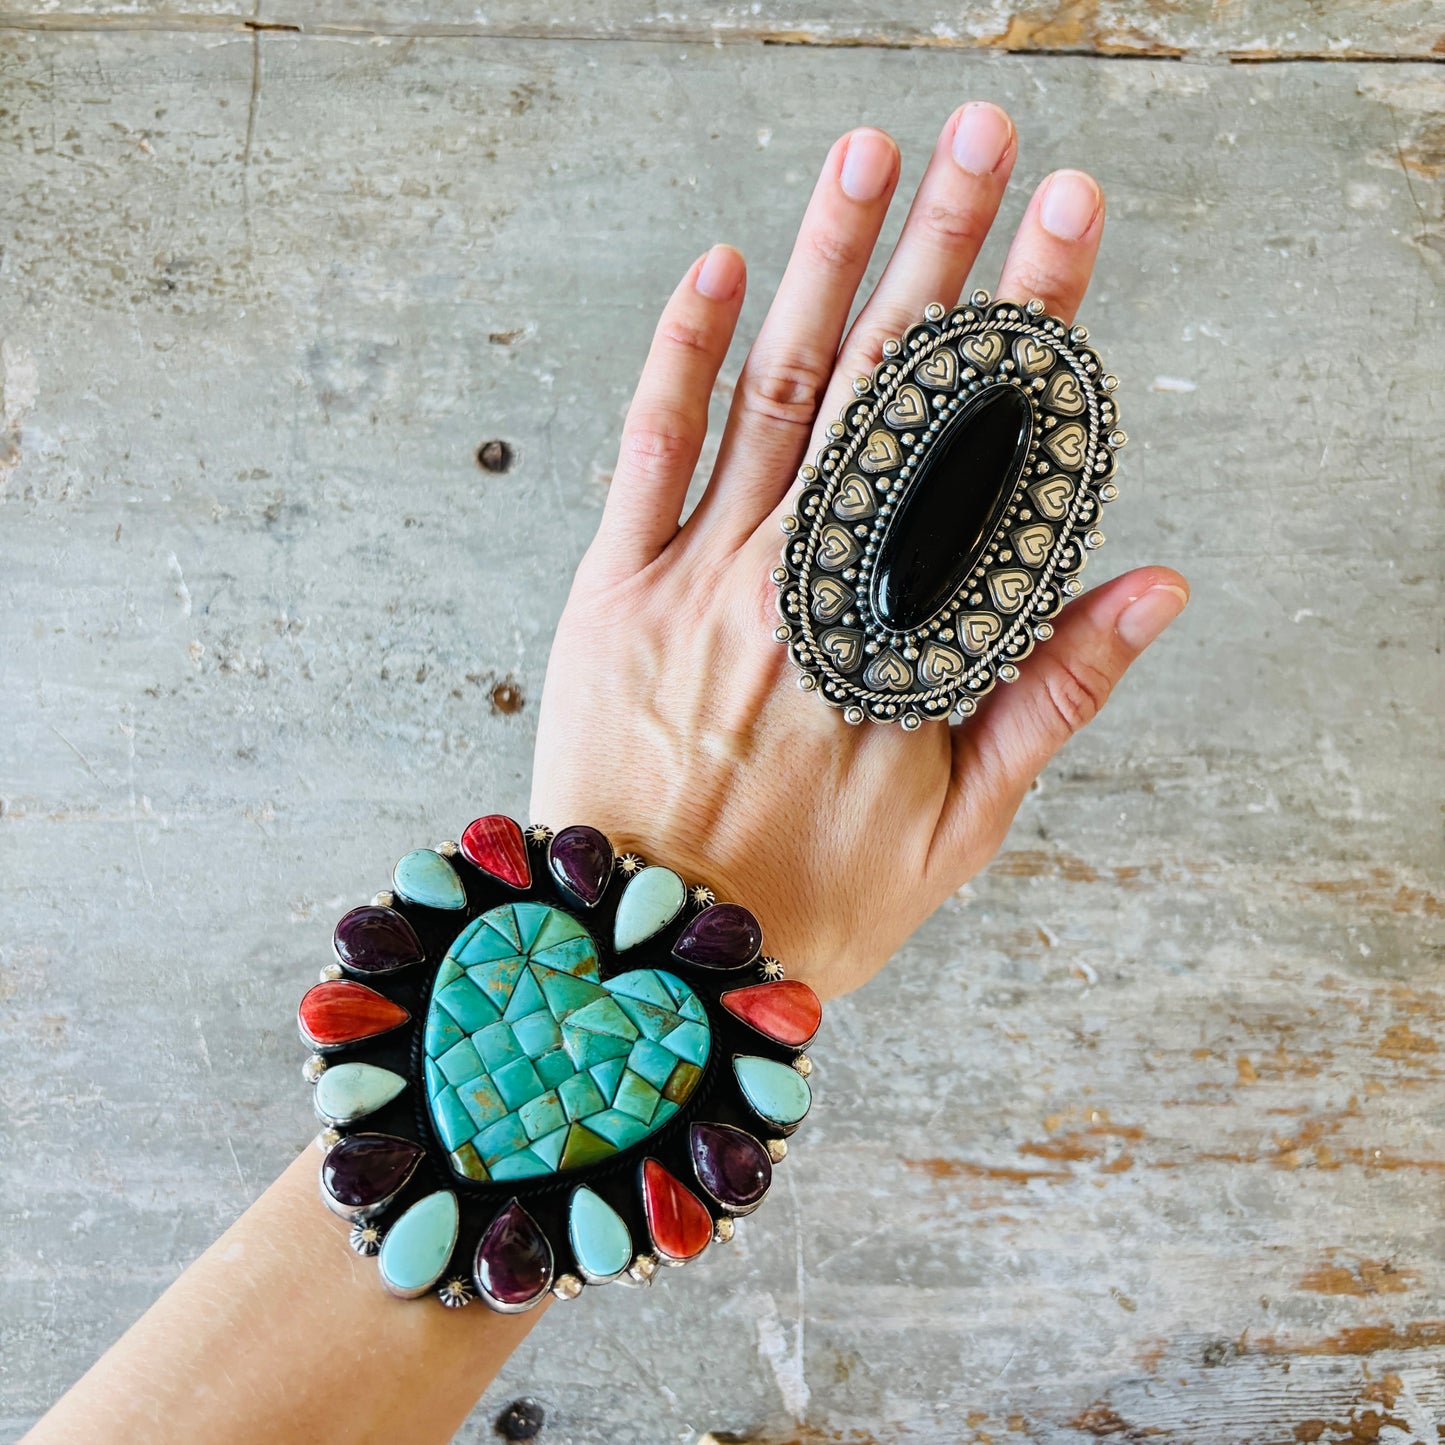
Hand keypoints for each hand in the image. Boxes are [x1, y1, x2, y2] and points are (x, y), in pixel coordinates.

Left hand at [532, 103, 1187, 1000]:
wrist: (652, 955)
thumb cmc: (816, 897)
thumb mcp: (964, 824)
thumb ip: (1054, 695)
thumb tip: (1152, 582)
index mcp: (905, 633)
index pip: (983, 444)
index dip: (1031, 323)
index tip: (1070, 217)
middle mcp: (811, 581)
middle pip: (886, 386)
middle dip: (945, 248)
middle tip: (990, 136)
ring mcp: (705, 576)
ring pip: (775, 388)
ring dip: (825, 260)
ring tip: (873, 154)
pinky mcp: (613, 591)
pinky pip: (648, 452)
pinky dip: (680, 355)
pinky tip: (719, 268)